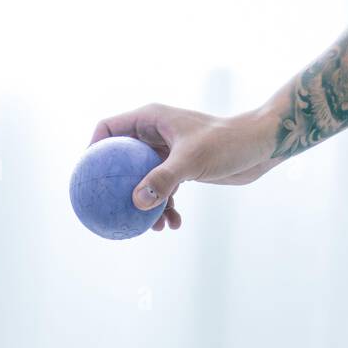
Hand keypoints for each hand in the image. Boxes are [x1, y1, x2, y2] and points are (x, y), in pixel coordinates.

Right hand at [90, 102, 282, 230]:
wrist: (261, 146)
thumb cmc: (228, 143)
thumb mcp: (193, 160)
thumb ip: (163, 180)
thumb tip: (137, 202)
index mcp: (150, 119)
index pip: (108, 129)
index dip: (92, 150)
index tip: (86, 176)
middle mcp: (156, 134)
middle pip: (121, 160)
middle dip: (117, 187)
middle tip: (105, 209)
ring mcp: (168, 152)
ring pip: (143, 181)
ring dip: (145, 206)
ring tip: (152, 229)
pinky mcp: (182, 168)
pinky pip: (164, 191)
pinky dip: (167, 208)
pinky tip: (174, 225)